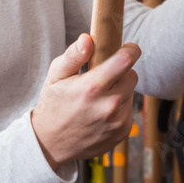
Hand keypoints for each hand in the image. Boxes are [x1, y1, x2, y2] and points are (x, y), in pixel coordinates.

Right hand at [31, 34, 140, 170]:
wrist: (52, 144)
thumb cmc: (53, 105)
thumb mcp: (55, 76)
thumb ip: (73, 55)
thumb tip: (87, 38)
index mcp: (91, 87)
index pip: (125, 61)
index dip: (131, 50)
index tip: (129, 48)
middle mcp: (108, 106)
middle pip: (132, 75)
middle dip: (121, 72)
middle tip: (104, 76)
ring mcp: (117, 121)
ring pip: (130, 93)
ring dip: (120, 90)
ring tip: (99, 97)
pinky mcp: (122, 132)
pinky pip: (129, 110)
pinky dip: (119, 107)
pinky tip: (102, 112)